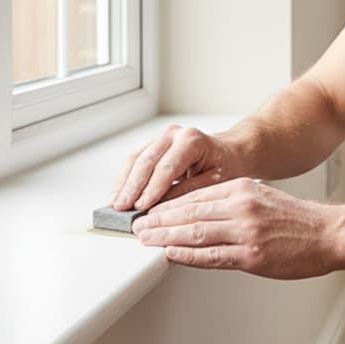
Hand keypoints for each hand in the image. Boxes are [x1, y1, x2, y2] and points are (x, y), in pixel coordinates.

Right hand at [111, 124, 240, 210]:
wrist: (229, 153)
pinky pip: (135, 161)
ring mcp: (161, 137)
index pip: (166, 167)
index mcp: (192, 140)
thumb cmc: (225, 166)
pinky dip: (126, 179)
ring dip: (124, 183)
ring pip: (136, 159)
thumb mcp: (215, 182)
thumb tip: (162, 206)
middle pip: (146, 161)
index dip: (151, 188)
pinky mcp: (153, 145)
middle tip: (121, 208)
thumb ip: (188, 192)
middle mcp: (174, 134)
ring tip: (115, 205)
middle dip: (132, 187)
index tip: (141, 207)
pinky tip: (120, 195)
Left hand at [131, 177, 335, 278]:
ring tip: (146, 240)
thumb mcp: (262, 197)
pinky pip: (211, 256)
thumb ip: (232, 203)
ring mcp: (246, 232)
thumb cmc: (297, 220)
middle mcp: (242, 207)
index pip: (195, 195)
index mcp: (243, 189)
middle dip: (159, 220)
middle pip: (190, 213)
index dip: (168, 205)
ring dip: (165, 238)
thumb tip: (199, 214)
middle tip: (137, 226)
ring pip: (195, 233)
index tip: (150, 211)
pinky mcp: (252, 256)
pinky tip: (171, 255)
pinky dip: (187, 256)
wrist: (328, 234)